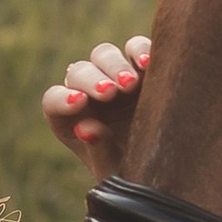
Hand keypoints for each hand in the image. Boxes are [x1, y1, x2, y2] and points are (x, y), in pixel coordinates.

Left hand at [41, 30, 149, 181]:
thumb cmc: (131, 173)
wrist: (167, 167)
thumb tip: (84, 128)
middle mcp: (88, 92)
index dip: (62, 99)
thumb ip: (99, 151)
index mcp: (69, 118)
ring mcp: (115, 76)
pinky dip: (141, 50)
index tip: (79, 103)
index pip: (54, 100)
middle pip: (80, 72)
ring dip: (115, 65)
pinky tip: (148, 63)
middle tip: (109, 93)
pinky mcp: (142, 67)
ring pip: (104, 54)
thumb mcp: (115, 172)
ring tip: (129, 83)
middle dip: (91, 79)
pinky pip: (137, 48)